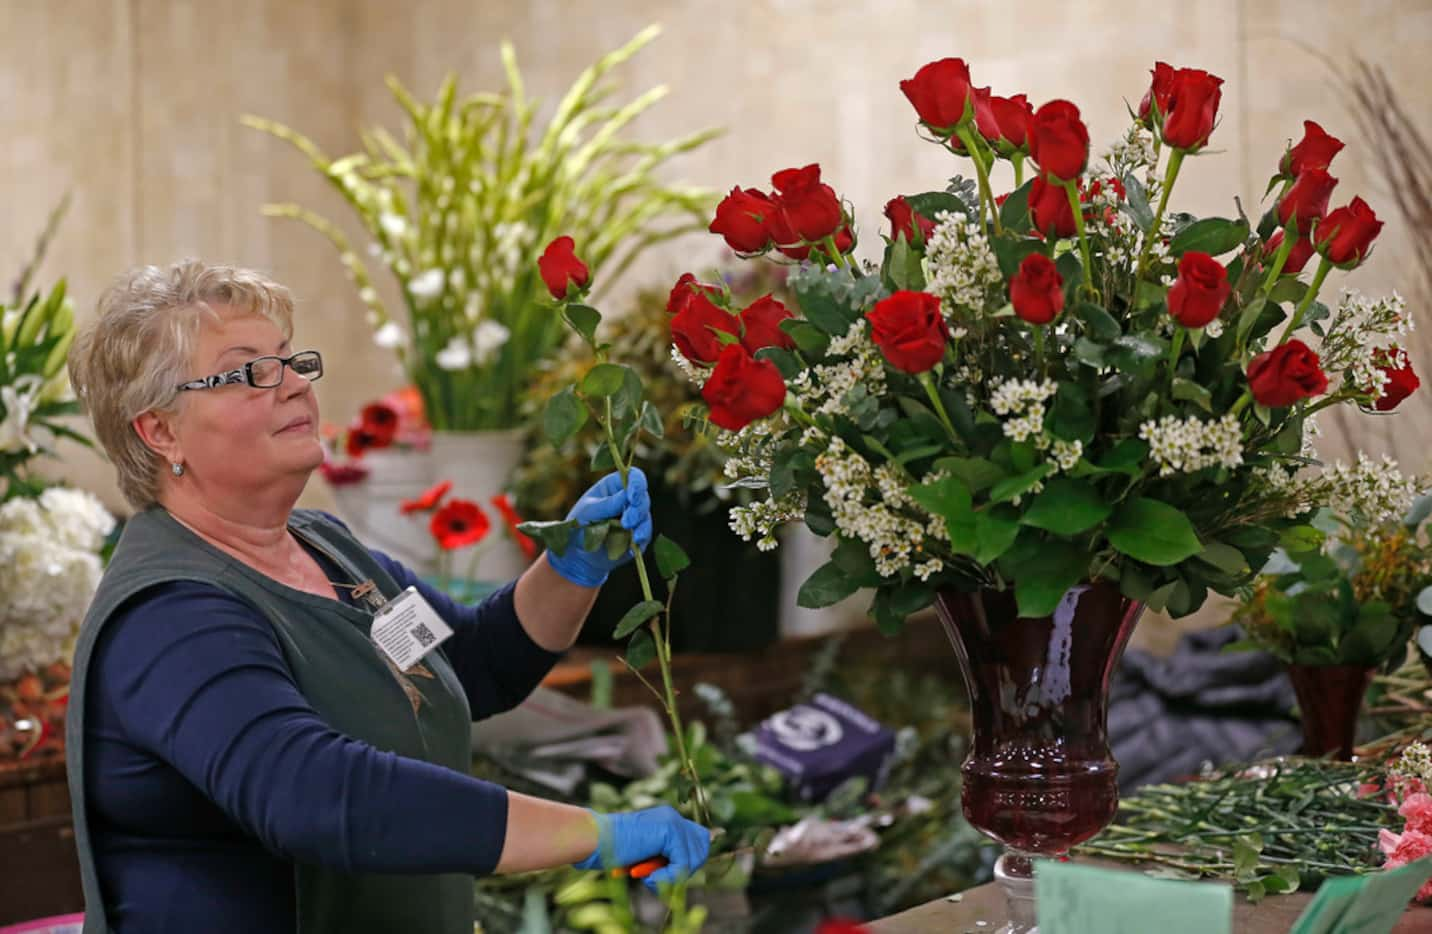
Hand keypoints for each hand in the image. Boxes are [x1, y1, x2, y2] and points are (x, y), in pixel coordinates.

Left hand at [546, 467, 652, 587]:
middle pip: (643, 497)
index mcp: (614, 487)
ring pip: (646, 516)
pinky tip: (634, 544)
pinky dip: (641, 538)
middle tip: (626, 521)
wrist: (577, 554)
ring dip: (641, 524)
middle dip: (638, 509)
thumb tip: (627, 494)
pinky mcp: (636, 535)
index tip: (632, 497)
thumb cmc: (578, 526)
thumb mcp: (589, 511)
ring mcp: (633, 517)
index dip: (637, 484)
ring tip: (630, 533)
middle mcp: (627, 499)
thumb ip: (608, 504)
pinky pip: (645, 535)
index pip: (633, 477)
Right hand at [572, 805, 710, 889]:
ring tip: (650, 877)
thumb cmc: (614, 850)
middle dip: (685, 868)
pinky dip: (668, 877)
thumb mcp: (646, 853)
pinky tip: (649, 877)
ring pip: (694, 858)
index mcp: (668, 820)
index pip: (699, 839)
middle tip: (658, 876)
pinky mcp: (669, 832)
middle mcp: (674, 817)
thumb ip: (666, 856)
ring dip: (674, 875)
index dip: (690, 859)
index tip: (670, 871)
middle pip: (701, 849)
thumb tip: (687, 867)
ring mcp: (673, 823)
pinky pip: (682, 864)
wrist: (597, 839)